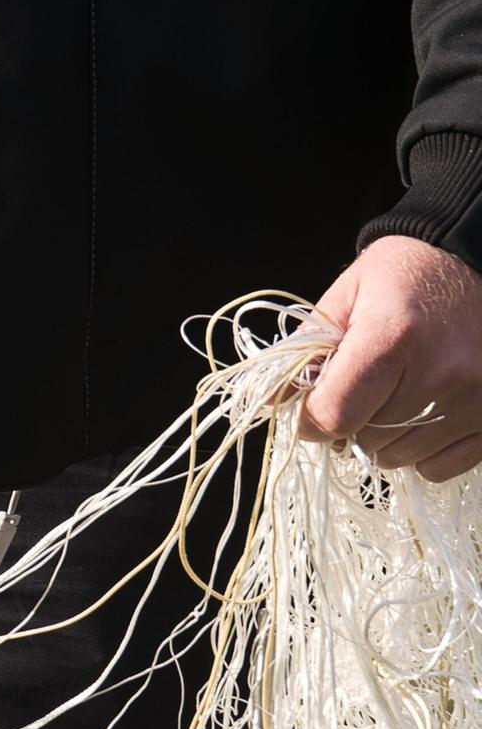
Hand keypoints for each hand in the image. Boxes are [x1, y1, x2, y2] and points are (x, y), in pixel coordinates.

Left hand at [299, 235, 481, 480]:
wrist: (480, 261)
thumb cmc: (408, 274)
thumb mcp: (348, 294)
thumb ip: (306, 349)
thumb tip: (268, 399)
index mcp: (395, 338)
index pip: (334, 415)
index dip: (311, 417)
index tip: (312, 404)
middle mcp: (441, 374)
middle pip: (365, 439)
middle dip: (348, 423)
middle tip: (360, 389)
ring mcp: (476, 400)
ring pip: (398, 457)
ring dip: (383, 438)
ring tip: (395, 395)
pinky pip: (439, 467)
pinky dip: (422, 451)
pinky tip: (423, 414)